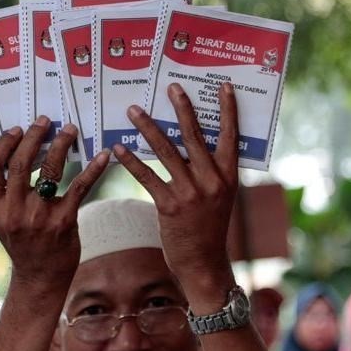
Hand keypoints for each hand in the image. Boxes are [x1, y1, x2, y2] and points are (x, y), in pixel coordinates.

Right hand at [0, 116, 109, 285]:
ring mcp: (39, 217)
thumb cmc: (23, 243)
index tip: (16, 129)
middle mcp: (13, 212)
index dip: (2, 144)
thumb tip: (20, 151)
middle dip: (34, 137)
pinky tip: (104, 155)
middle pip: (21, 163)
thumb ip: (6, 192)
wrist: (40, 277)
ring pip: (50, 170)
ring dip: (61, 145)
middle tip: (45, 121)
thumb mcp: (3, 220)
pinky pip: (80, 186)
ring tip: (69, 130)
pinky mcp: (64, 221)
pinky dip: (93, 168)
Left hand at [113, 83, 238, 306]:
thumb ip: (208, 172)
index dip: (228, 111)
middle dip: (182, 108)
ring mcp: (191, 193)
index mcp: (229, 176)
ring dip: (148, 128)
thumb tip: (188, 145)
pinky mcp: (169, 206)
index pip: (231, 136)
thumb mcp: (219, 198)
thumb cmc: (209, 228)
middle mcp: (212, 181)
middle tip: (171, 86)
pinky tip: (118, 148)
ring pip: (167, 151)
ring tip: (134, 110)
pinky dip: (132, 161)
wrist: (204, 263)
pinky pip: (147, 176)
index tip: (223, 86)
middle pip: (195, 136)